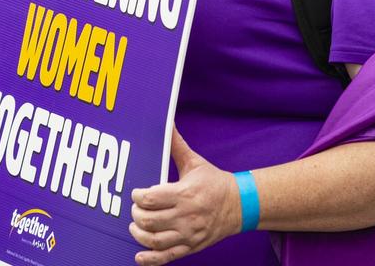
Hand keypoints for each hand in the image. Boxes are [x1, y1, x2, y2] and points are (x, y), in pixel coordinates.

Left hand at [129, 130, 239, 264]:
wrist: (239, 205)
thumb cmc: (213, 182)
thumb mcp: (195, 162)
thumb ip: (176, 145)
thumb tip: (166, 121)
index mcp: (185, 194)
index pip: (151, 199)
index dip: (137, 197)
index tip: (136, 193)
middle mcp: (186, 216)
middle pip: (148, 221)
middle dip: (136, 215)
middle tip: (135, 209)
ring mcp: (188, 234)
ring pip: (154, 241)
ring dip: (138, 234)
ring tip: (135, 226)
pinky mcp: (190, 247)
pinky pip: (166, 257)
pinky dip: (150, 259)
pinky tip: (138, 256)